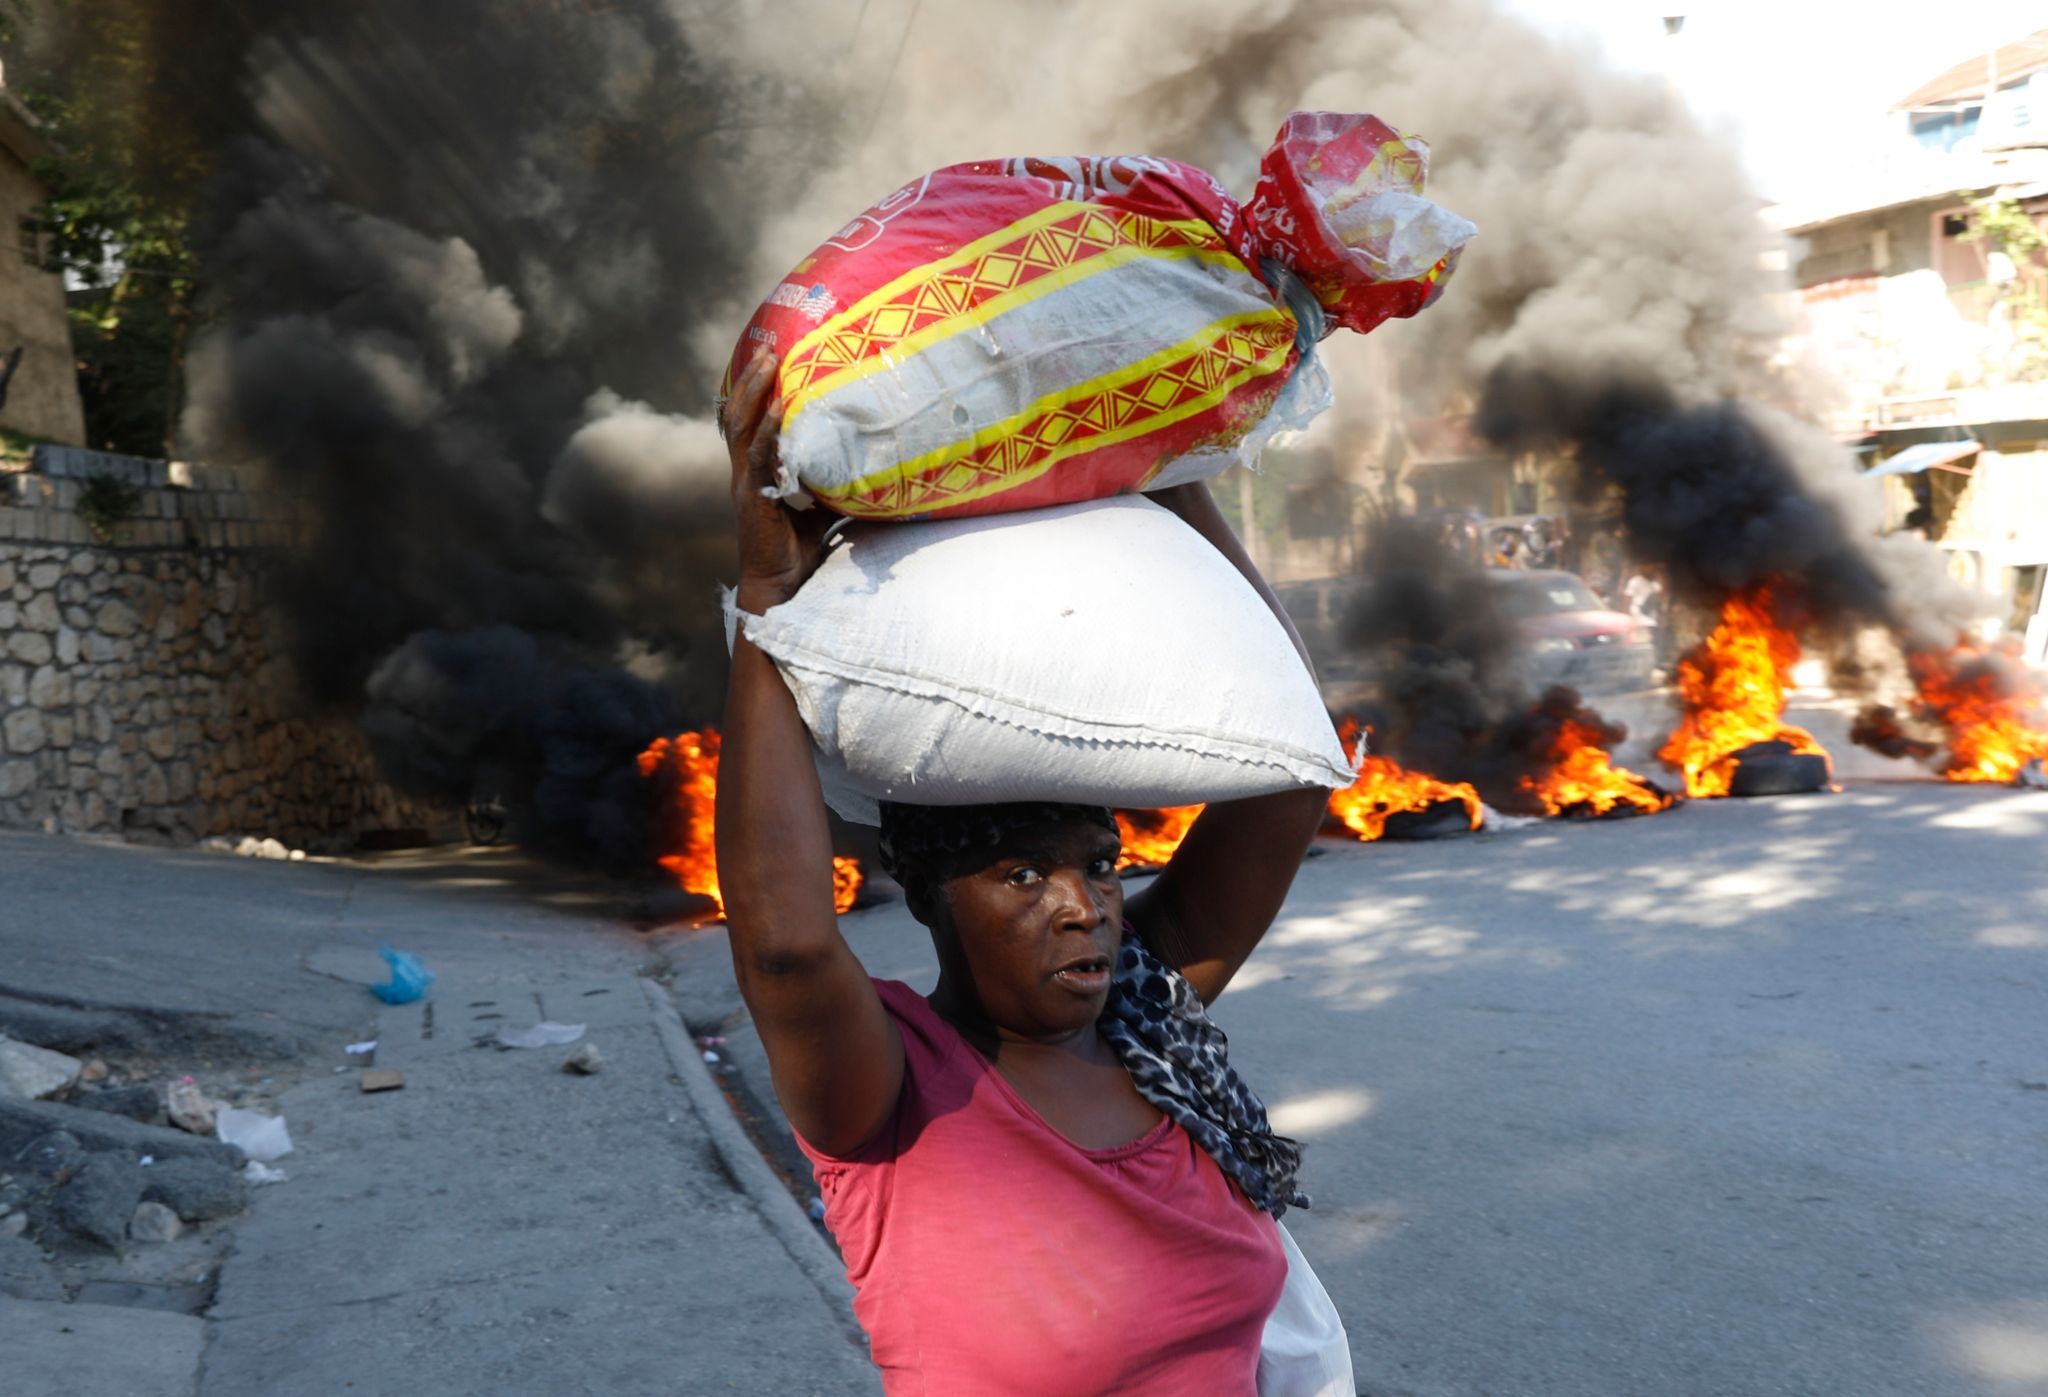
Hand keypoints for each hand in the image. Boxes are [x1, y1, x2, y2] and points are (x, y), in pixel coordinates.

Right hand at [724, 349, 833, 609]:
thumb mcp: (821, 510)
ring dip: (754, 390)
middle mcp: (745, 472)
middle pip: (740, 413)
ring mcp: (745, 482)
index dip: (753, 392)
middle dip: (752, 378)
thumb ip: (833, 488)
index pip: (749, 423)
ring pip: (741, 425)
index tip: (767, 359)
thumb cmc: (799, 552)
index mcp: (756, 472)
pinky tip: (776, 405)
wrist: (780, 586)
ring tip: (768, 359)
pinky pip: (757, 453)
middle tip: (769, 345)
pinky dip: (766, 427)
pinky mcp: (752, 495)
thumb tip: (870, 472)